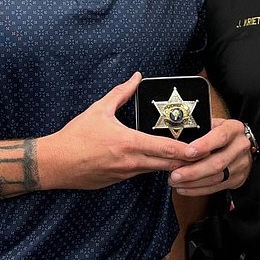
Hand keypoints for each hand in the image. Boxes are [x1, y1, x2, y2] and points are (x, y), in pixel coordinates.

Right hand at [39, 72, 205, 189]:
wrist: (55, 164)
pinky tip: (159, 162)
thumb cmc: (76, 136)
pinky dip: (153, 168)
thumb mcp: (99, 109)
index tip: (202, 148)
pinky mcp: (119, 181)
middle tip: (204, 154)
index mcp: (129, 142)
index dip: (187, 150)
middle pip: (168, 165)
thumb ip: (121, 93)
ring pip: (157, 171)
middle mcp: (131, 162)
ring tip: (187, 157)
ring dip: (172, 165)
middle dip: (187, 161)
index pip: (166, 149)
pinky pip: (142, 174)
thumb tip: (136, 77)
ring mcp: (126, 174)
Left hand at [168, 118, 252, 195]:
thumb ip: (198, 130)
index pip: (221, 136)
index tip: (188, 152)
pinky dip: (198, 189)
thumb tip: (175, 139)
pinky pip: (216, 187)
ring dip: (193, 182)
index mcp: (234, 128)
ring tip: (176, 181)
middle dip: (194, 170)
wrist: (237, 145)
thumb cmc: (219, 133)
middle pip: (218, 162)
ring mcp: (241, 164)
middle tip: (176, 174)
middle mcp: (240, 146)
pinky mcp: (237, 178)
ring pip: (216, 177)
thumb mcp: (211, 124)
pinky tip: (184, 187)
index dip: (204, 145)